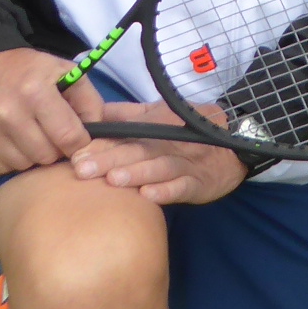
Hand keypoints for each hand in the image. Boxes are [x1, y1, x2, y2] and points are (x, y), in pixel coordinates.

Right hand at [0, 48, 94, 174]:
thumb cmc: (25, 70)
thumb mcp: (62, 71)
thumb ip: (88, 100)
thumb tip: (100, 132)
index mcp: (35, 91)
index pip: (69, 137)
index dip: (79, 143)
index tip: (76, 139)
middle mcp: (7, 112)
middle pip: (46, 156)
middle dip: (54, 149)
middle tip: (49, 134)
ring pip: (23, 165)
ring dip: (31, 155)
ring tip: (28, 135)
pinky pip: (0, 167)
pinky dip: (9, 158)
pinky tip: (8, 139)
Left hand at [68, 90, 250, 207]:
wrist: (232, 148)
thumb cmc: (186, 135)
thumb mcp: (159, 117)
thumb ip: (127, 116)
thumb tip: (92, 113)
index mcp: (155, 127)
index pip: (125, 135)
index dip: (100, 145)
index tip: (74, 154)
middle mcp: (168, 143)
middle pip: (137, 151)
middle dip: (109, 160)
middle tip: (82, 170)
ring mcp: (185, 163)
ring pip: (159, 167)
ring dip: (137, 173)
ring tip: (113, 180)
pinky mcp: (199, 182)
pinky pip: (183, 186)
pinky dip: (167, 191)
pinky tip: (149, 196)